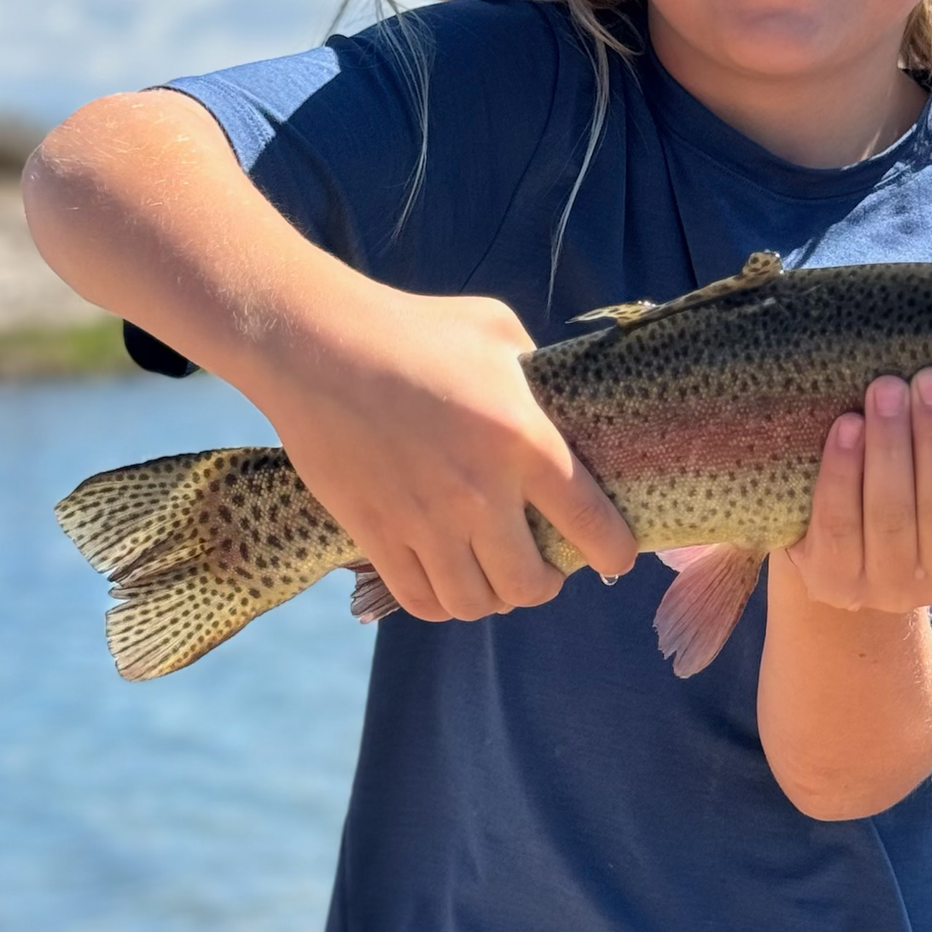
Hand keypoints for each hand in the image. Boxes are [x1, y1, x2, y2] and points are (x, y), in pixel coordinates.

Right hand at [258, 282, 638, 623]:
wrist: (316, 344)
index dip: (614, 554)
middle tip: (542, 570)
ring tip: (493, 578)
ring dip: (493, 599)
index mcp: (524, 441)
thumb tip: (555, 400)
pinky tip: (447, 583)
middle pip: (530, 585)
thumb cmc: (412, 327)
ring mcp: (424, 521)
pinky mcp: (376, 533)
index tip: (616, 560)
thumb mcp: (496, 331)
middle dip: (546, 585)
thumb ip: (537, 372)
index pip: (592, 525)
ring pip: (475, 603)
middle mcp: (479, 493)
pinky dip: (441, 604)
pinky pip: (420, 600)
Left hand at [783, 369, 931, 615]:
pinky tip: (848, 427)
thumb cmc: (916, 497)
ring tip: (887, 390)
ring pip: (890, 514)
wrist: (846, 552)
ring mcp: (884, 587)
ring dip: (889, 446)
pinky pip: (838, 522)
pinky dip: (842, 471)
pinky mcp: (831, 580)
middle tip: (931, 381)